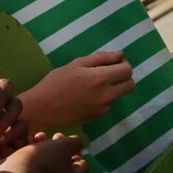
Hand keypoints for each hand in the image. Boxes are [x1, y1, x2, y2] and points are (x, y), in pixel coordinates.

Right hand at [0, 133, 87, 172]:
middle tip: (46, 138)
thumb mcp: (63, 146)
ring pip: (47, 169)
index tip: (60, 139)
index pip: (82, 164)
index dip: (73, 148)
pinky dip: (30, 164)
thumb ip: (75, 143)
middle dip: (55, 148)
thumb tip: (77, 144)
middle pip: (63, 166)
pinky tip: (21, 152)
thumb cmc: (43, 162)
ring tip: (32, 141)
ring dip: (42, 153)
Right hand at [20, 51, 134, 130]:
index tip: (112, 62)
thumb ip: (101, 58)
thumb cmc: (56, 82)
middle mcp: (106, 95)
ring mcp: (103, 109)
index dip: (122, 64)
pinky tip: (87, 95)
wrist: (42, 109)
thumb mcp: (77, 64)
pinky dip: (104, 97)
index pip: (127, 70)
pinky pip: (108, 104)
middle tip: (107, 72)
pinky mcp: (97, 117)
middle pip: (130, 85)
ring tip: (92, 84)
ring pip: (119, 95)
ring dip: (113, 87)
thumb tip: (120, 55)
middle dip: (123, 76)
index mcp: (101, 79)